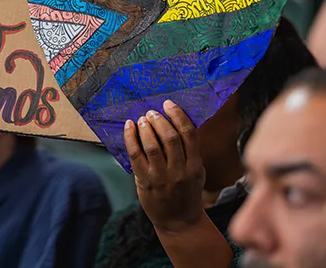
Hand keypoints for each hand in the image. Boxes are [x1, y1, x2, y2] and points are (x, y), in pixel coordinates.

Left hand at [124, 100, 205, 232]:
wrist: (179, 221)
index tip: (168, 104)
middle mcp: (179, 171)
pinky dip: (131, 138)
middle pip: (170, 137)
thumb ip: (188, 150)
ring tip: (142, 118)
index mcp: (195, 165)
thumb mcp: (196, 171)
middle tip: (152, 112)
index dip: (177, 115)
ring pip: (152, 145)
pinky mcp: (145, 181)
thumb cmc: (187, 191)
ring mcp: (161, 177)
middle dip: (159, 120)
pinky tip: (129, 127)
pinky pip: (135, 155)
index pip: (188, 133)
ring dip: (146, 127)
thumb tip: (174, 121)